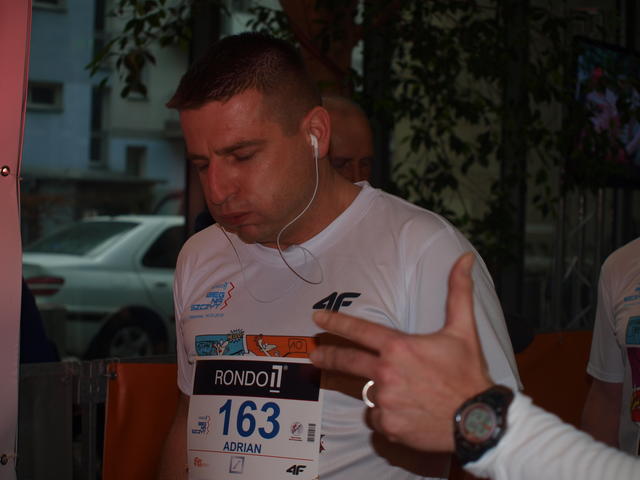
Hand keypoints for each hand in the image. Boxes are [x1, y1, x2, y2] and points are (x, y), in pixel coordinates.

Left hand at [309, 252, 492, 451]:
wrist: (478, 422)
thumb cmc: (468, 373)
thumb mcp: (464, 330)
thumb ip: (459, 292)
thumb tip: (465, 258)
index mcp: (398, 347)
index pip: (358, 330)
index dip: (335, 323)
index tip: (317, 318)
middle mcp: (385, 373)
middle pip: (347, 362)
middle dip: (327, 356)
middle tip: (315, 355)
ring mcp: (384, 401)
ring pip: (368, 393)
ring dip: (378, 391)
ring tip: (405, 394)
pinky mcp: (388, 425)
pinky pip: (378, 417)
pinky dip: (388, 414)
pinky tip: (408, 413)